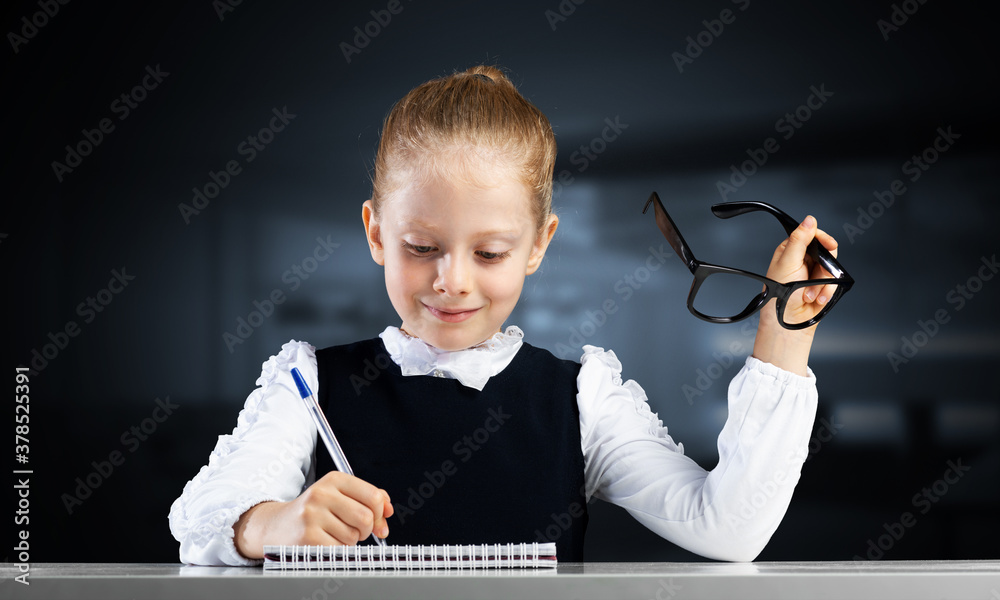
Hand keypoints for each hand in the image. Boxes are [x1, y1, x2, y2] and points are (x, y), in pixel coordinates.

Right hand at [233, 471, 392, 558]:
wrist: (276, 525)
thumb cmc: (313, 511)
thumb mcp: (338, 495)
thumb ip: (367, 497)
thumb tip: (389, 510)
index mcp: (334, 479)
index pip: (373, 496)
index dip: (381, 512)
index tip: (379, 519)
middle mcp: (322, 494)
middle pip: (366, 517)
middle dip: (367, 529)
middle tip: (357, 530)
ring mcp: (313, 515)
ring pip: (353, 536)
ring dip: (350, 540)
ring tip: (334, 533)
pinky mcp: (307, 537)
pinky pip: (340, 549)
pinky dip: (338, 550)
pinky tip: (326, 542)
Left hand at [752, 215, 838, 375]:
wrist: (787, 323)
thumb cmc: (780, 295)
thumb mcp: (788, 263)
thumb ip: (799, 240)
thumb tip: (809, 220)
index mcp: (790, 250)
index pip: (811, 234)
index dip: (822, 238)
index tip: (828, 244)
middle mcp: (802, 260)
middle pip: (826, 251)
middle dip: (822, 267)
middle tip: (814, 275)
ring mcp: (814, 274)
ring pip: (832, 268)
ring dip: (823, 283)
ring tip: (808, 293)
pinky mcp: (823, 287)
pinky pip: (835, 283)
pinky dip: (827, 292)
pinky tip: (815, 299)